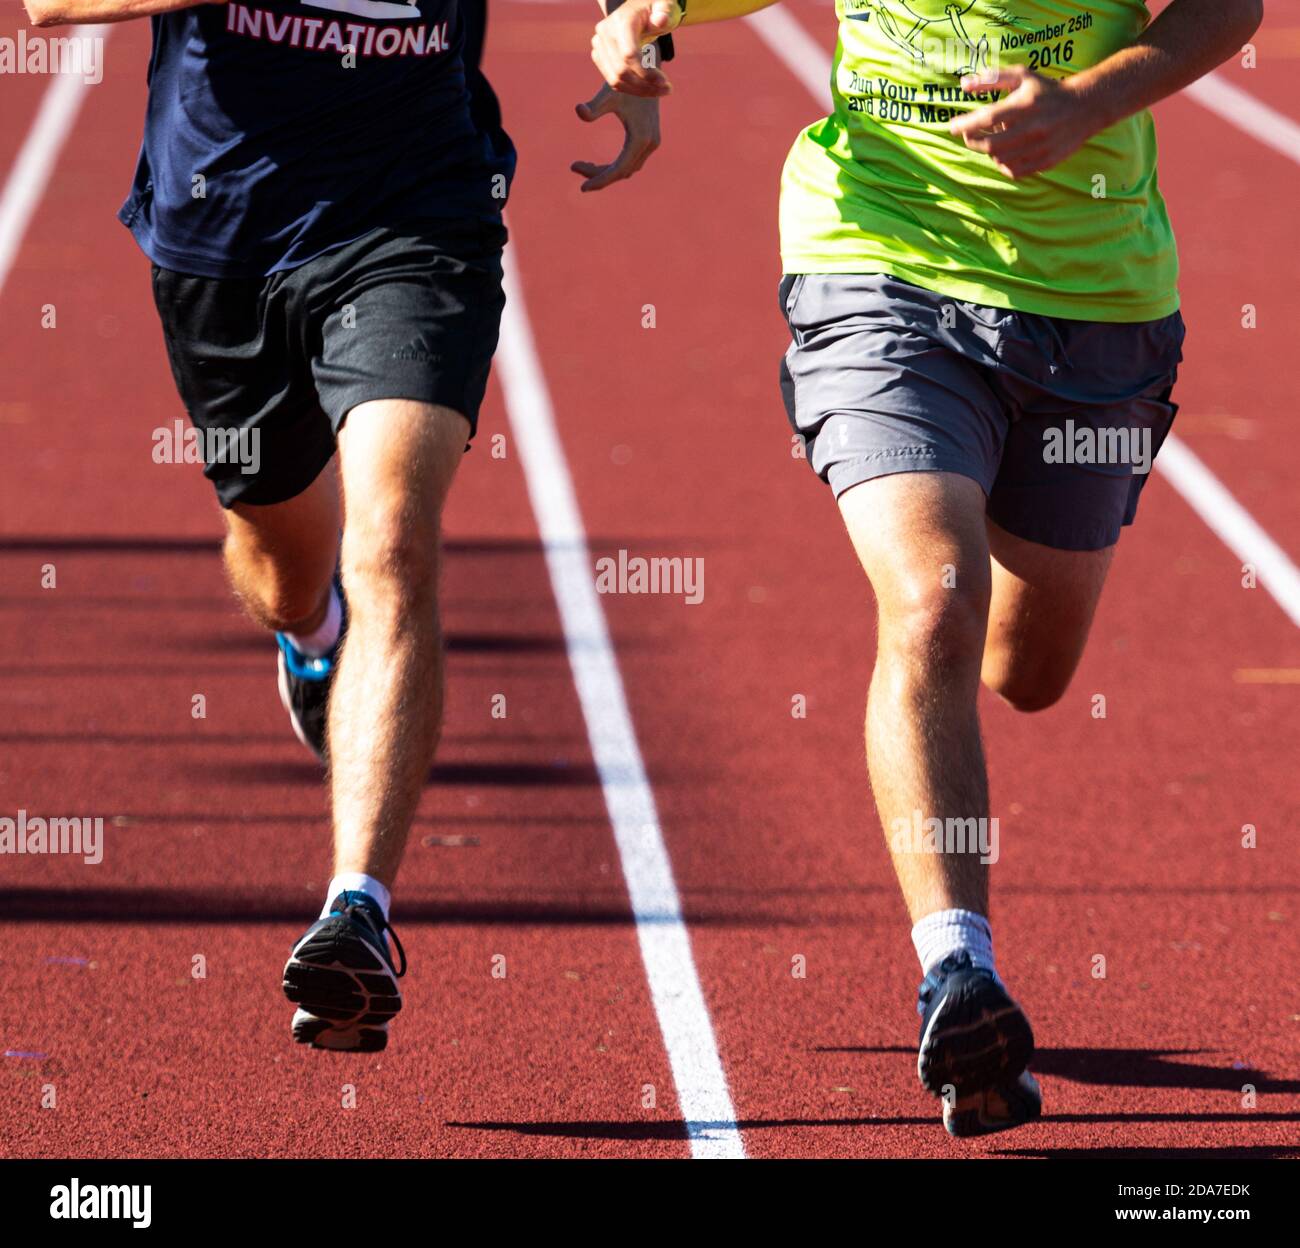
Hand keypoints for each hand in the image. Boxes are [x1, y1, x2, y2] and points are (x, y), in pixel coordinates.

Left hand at [571, 84, 661, 191]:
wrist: (649, 72)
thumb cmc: (627, 83)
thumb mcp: (609, 94)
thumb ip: (594, 106)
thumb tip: (578, 111)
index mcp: (640, 138)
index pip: (618, 170)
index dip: (600, 180)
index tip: (582, 188)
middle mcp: (648, 145)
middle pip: (621, 172)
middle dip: (598, 175)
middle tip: (573, 167)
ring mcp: (651, 144)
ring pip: (626, 169)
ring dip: (604, 171)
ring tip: (580, 164)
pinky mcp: (649, 141)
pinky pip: (629, 162)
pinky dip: (613, 165)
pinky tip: (595, 162)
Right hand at [591, 0, 679, 97]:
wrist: (638, 9)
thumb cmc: (655, 8)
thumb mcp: (665, 6)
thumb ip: (665, 12)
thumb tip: (661, 20)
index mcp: (621, 21)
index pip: (629, 55)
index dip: (646, 73)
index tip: (665, 82)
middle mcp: (605, 32)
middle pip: (622, 71)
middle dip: (645, 85)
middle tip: (667, 89)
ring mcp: (599, 45)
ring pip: (616, 80)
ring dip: (640, 91)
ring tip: (660, 90)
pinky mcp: (599, 56)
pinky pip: (614, 81)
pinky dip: (632, 89)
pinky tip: (649, 88)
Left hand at [949, 65, 1099, 178]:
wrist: (1085, 106)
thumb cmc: (1047, 90)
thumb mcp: (1022, 76)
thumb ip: (992, 79)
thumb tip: (963, 85)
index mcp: (1026, 105)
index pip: (987, 119)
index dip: (966, 124)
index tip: (952, 126)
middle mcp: (1033, 128)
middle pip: (990, 144)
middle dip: (972, 141)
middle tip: (967, 135)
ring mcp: (1040, 147)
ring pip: (1000, 159)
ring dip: (989, 151)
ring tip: (992, 139)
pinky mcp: (1045, 162)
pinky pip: (1014, 171)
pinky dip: (1003, 164)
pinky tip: (1004, 152)